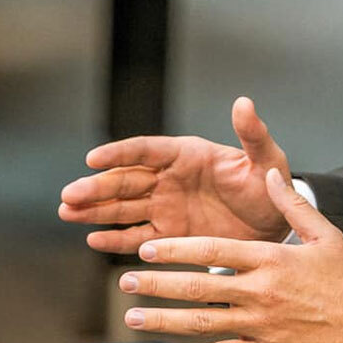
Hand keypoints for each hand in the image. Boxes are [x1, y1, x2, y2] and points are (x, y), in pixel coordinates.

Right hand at [60, 97, 290, 251]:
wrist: (275, 227)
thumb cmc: (269, 187)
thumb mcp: (266, 160)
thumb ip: (251, 135)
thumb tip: (244, 102)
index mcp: (186, 155)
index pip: (145, 150)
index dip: (119, 154)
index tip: (93, 159)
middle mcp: (169, 179)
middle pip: (125, 180)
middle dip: (96, 186)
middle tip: (70, 195)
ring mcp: (165, 208)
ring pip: (122, 207)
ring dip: (94, 210)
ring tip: (66, 212)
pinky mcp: (168, 236)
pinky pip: (137, 237)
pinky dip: (115, 239)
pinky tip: (92, 240)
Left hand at [118, 169, 342, 342]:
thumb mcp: (324, 234)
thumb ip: (292, 204)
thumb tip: (271, 175)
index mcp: (270, 260)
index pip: (212, 251)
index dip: (175, 249)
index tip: (147, 249)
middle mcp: (260, 293)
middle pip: (197, 286)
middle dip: (156, 284)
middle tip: (126, 281)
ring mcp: (260, 326)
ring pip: (202, 323)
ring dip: (163, 321)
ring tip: (134, 318)